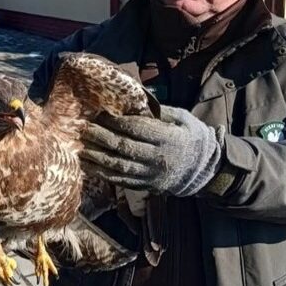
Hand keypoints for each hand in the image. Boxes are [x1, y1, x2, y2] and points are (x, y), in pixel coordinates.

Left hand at [79, 105, 223, 195]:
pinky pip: (121, 181)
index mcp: (168, 138)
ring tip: (80, 147)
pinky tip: (89, 166)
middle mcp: (157, 158)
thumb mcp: (184, 118)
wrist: (204, 170)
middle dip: (101, 138)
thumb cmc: (192, 137)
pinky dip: (104, 174)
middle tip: (83, 129)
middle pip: (124, 148)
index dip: (116, 122)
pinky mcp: (146, 185)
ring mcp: (151, 174)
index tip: (100, 114)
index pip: (137, 129)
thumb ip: (162, 111)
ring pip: (119, 166)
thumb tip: (137, 100)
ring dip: (97, 157)